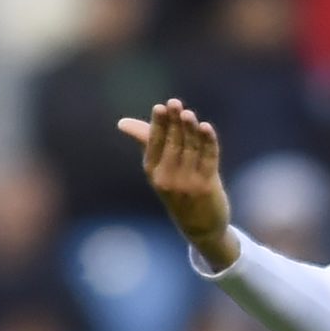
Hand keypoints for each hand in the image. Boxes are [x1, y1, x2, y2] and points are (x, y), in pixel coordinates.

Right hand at [117, 100, 237, 270]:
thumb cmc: (178, 190)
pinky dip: (208, 142)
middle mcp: (167, 178)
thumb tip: (121, 123)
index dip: (158, 125)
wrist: (200, 227)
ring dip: (190, 129)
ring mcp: (187, 183)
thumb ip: (147, 142)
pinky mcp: (206, 186)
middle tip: (175, 104)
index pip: (155, 143)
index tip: (160, 107)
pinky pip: (208, 159)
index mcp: (153, 171)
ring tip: (188, 114)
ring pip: (190, 149)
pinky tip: (205, 128)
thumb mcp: (160, 169)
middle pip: (172, 144)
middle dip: (174, 122)